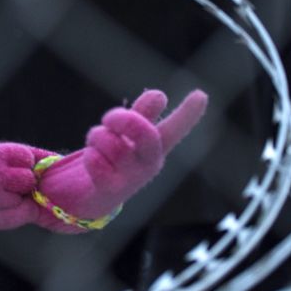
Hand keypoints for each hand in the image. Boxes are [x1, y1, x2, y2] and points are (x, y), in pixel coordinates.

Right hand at [0, 139, 39, 229]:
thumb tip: (16, 155)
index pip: (26, 155)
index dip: (26, 160)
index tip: (22, 164)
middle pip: (28, 178)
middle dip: (24, 179)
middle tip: (15, 182)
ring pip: (25, 198)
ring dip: (21, 196)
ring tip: (8, 196)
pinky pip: (21, 216)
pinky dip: (23, 213)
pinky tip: (16, 209)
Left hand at [33, 90, 207, 232]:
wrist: (94, 195)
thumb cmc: (115, 158)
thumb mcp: (128, 133)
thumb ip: (141, 114)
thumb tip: (160, 95)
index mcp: (156, 147)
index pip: (175, 129)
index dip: (187, 114)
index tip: (200, 95)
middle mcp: (149, 163)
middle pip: (146, 135)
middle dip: (124, 119)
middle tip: (108, 117)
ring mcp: (132, 179)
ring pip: (114, 145)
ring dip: (98, 136)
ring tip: (95, 139)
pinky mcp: (112, 190)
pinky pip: (97, 161)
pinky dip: (90, 154)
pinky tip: (92, 159)